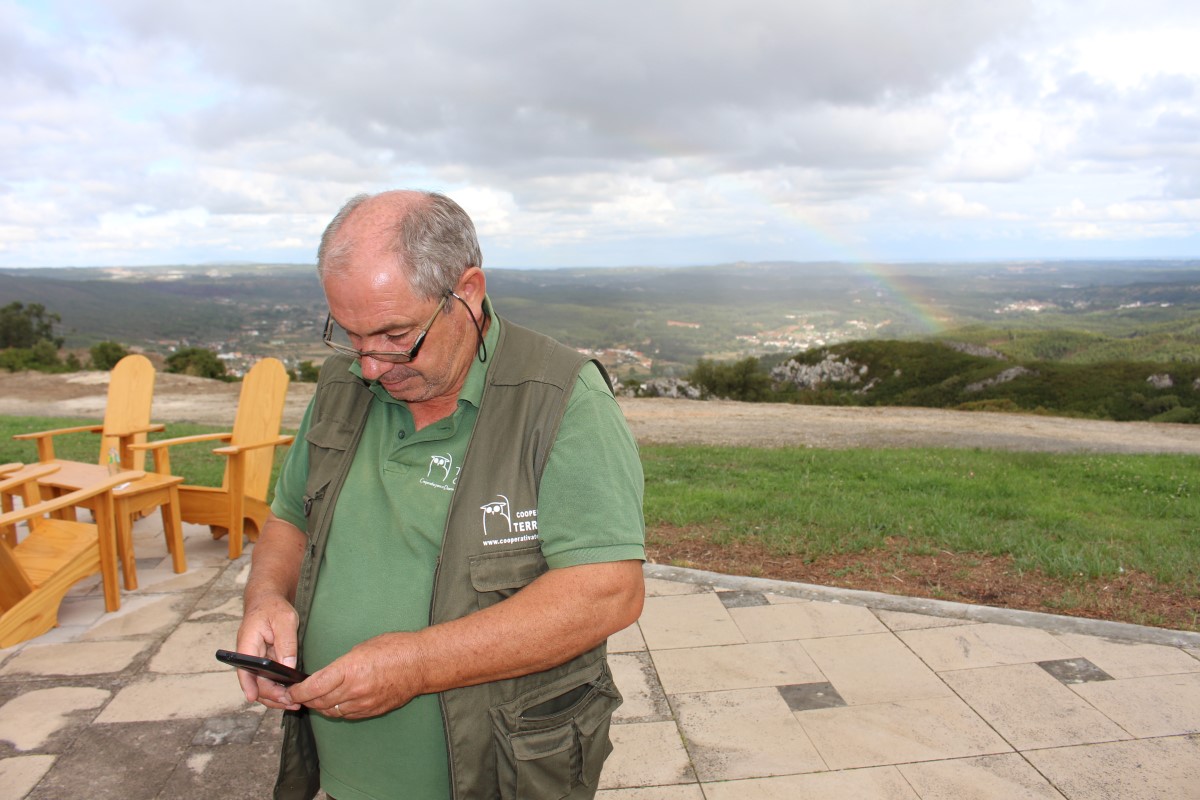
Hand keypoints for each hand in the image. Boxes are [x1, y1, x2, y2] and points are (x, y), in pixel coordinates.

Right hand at [235, 593, 301, 710]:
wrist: (267, 600)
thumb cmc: (274, 607)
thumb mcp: (285, 620)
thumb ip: (286, 643)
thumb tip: (288, 666)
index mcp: (247, 644)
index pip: (244, 669)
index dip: (248, 686)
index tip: (254, 698)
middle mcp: (248, 655)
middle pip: (254, 682)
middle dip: (271, 696)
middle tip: (291, 703)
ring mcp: (256, 660)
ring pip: (261, 684)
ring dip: (275, 696)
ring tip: (294, 704)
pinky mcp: (264, 662)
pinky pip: (268, 679)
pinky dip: (278, 688)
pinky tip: (292, 694)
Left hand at [284, 632, 427, 719]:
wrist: (421, 663)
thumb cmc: (395, 648)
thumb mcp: (362, 647)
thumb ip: (342, 664)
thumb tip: (328, 675)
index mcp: (350, 669)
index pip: (314, 687)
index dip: (298, 691)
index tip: (290, 690)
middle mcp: (355, 689)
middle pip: (320, 702)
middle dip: (306, 699)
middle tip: (298, 694)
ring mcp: (364, 703)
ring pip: (332, 711)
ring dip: (321, 706)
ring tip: (315, 698)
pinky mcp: (373, 711)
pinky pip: (347, 715)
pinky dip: (337, 710)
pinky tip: (336, 702)